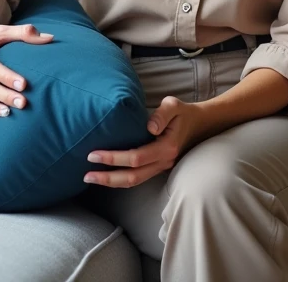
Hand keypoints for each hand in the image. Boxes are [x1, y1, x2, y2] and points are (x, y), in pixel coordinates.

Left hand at [83, 96, 204, 187]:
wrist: (201, 125)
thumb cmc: (183, 113)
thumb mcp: (174, 106)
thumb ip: (162, 114)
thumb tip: (150, 126)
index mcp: (166, 148)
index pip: (136, 158)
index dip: (113, 158)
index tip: (93, 155)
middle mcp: (164, 162)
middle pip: (133, 177)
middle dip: (108, 177)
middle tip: (86, 175)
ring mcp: (161, 167)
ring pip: (135, 181)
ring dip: (112, 182)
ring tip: (91, 178)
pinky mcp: (158, 168)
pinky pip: (138, 177)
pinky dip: (120, 178)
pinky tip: (107, 175)